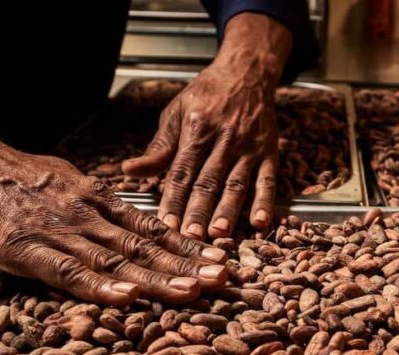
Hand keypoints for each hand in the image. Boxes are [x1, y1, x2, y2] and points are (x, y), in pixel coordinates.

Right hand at [0, 128, 227, 305]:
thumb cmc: (16, 178)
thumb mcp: (68, 183)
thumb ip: (100, 205)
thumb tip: (134, 222)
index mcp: (97, 201)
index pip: (151, 228)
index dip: (186, 247)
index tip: (218, 259)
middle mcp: (87, 216)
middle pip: (144, 245)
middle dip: (186, 265)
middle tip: (223, 278)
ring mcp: (58, 233)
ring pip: (115, 259)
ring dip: (156, 277)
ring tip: (193, 291)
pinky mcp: (24, 249)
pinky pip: (66, 271)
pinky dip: (99, 286)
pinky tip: (128, 298)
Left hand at [122, 13, 292, 239]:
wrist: (246, 71)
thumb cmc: (206, 95)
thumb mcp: (176, 113)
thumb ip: (158, 147)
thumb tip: (130, 170)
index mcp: (196, 130)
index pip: (181, 172)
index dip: (173, 200)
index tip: (165, 226)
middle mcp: (223, 139)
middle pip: (208, 182)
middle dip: (198, 212)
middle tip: (190, 238)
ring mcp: (248, 147)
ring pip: (236, 183)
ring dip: (228, 211)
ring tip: (220, 234)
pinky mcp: (269, 151)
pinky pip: (268, 179)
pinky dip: (265, 202)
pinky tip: (261, 223)